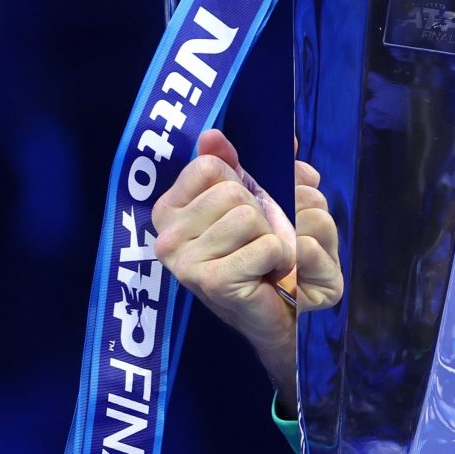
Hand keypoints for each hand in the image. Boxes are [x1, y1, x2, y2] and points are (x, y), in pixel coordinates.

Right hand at [151, 128, 341, 407]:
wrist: (287, 319)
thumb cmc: (271, 259)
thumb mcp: (259, 203)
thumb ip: (240, 165)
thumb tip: (213, 134)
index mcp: (171, 210)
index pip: (210, 166)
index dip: (243, 183)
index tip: (247, 213)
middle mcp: (166, 235)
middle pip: (233, 191)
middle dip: (265, 214)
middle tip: (264, 244)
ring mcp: (184, 261)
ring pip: (249, 216)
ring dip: (276, 238)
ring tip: (269, 261)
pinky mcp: (210, 281)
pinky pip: (266, 245)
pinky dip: (282, 259)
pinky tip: (271, 277)